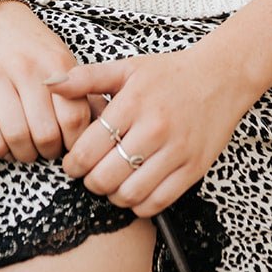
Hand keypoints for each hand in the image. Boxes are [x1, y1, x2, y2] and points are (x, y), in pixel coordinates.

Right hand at [0, 5, 92, 163]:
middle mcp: (28, 69)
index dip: (75, 142)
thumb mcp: (62, 58)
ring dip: (24, 154)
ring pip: (16, 136)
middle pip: (45, 133)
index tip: (72, 147)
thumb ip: (82, 90)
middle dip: (49, 152)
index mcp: (56, 64)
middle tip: (48, 149)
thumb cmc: (30, 43)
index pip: (74, 118)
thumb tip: (103, 123)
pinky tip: (5, 144)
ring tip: (27, 149)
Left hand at [46, 43, 253, 217]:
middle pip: (105, 176)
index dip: (73, 163)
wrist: (222, 77)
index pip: (88, 148)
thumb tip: (49, 85)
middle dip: (90, 181)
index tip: (72, 164)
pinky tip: (135, 189)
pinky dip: (140, 204)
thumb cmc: (170, 73)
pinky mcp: (194, 169)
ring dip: (113, 195)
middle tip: (90, 175)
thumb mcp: (127, 67)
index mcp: (133, 103)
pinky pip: (158, 202)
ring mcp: (176, 151)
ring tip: (112, 182)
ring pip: (130, 194)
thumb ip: (87, 77)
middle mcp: (155, 128)